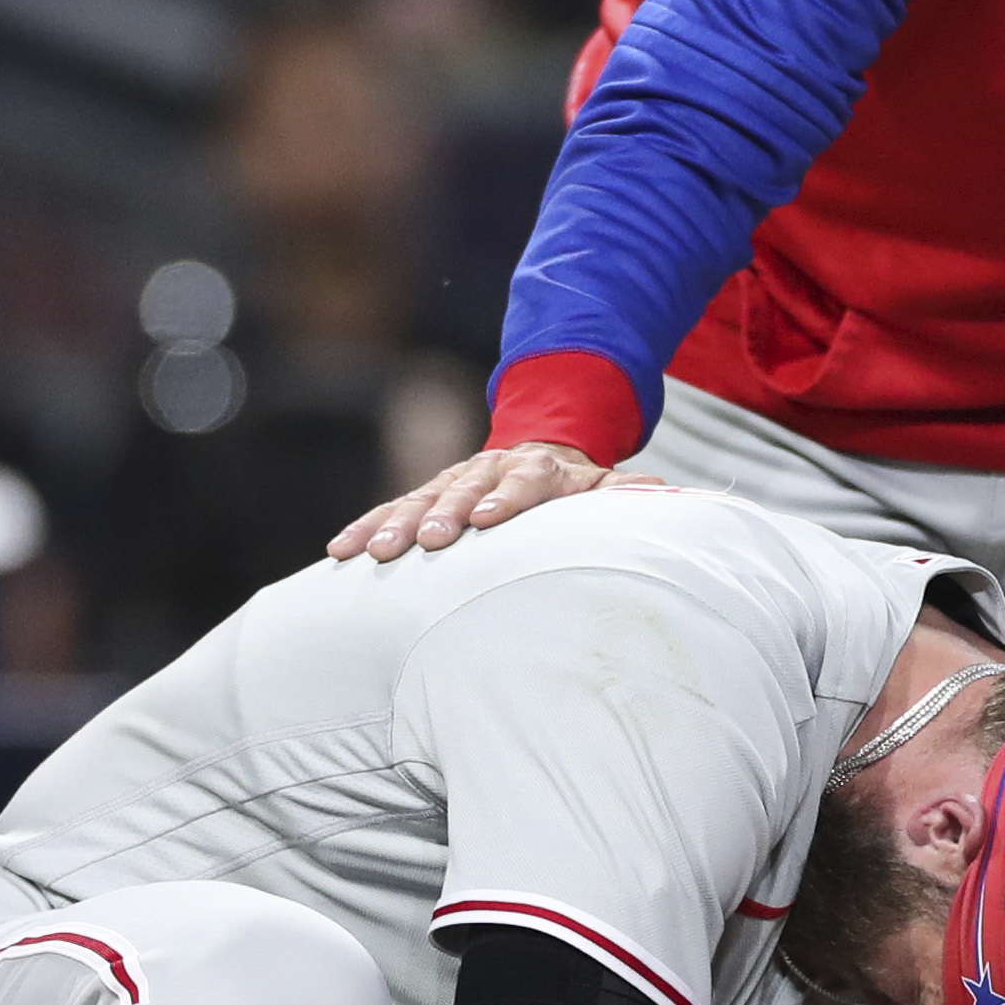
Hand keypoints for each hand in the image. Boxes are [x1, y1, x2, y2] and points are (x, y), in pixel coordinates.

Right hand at [329, 442, 605, 561]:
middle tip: (426, 541)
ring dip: (393, 525)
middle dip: (442, 515)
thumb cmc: (574, 488)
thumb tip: (663, 494)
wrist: (538, 452)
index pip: (522, 483)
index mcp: (536, 469)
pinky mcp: (424, 496)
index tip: (486, 519)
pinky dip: (364, 527)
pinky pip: (389, 509)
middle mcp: (488, 471)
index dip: (505, 499)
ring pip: (418, 500)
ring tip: (370, 553)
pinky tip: (341, 551)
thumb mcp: (605, 486)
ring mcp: (452, 482)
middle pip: (462, 491)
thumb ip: (627, 494)